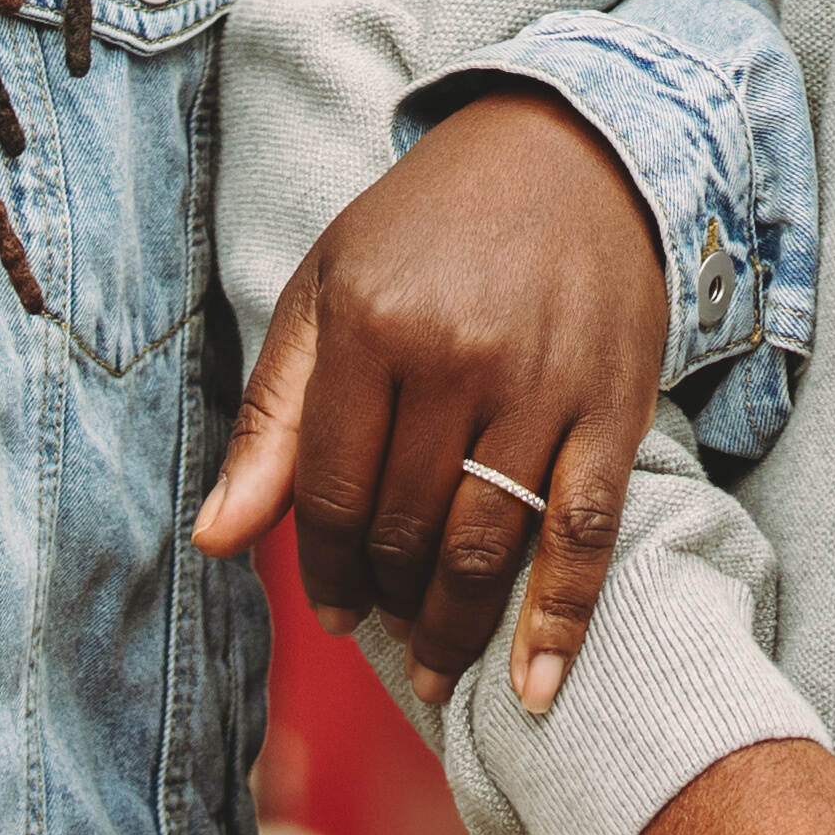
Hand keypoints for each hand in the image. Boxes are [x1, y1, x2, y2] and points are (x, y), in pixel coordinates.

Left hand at [193, 84, 671, 713]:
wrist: (573, 151)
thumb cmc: (432, 228)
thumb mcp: (329, 291)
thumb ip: (273, 417)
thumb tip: (217, 540)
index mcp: (372, 324)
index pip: (334, 491)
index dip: (325, 569)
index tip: (330, 609)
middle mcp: (457, 354)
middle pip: (406, 528)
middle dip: (387, 600)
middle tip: (384, 630)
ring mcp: (542, 382)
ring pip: (487, 543)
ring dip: (455, 626)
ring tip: (437, 666)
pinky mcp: (616, 403)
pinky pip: (585, 531)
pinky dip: (563, 618)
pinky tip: (537, 683)